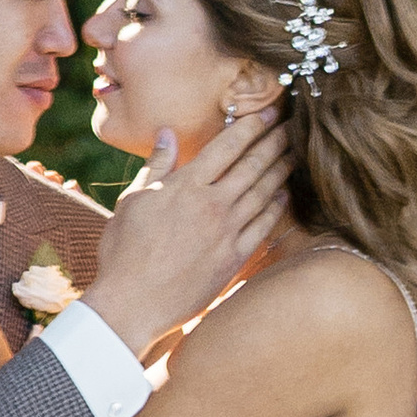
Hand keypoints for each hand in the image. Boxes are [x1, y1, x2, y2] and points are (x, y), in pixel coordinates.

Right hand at [80, 109, 289, 355]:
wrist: (133, 303)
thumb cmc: (125, 250)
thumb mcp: (133, 200)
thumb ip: (157, 165)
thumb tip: (167, 133)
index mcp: (186, 185)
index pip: (227, 146)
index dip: (251, 126)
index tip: (267, 113)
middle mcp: (211, 204)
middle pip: (251, 165)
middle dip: (273, 143)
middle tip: (290, 127)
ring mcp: (225, 232)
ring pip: (262, 193)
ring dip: (280, 172)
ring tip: (292, 156)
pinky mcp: (232, 259)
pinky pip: (262, 228)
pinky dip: (275, 209)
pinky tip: (282, 197)